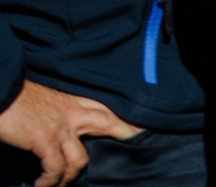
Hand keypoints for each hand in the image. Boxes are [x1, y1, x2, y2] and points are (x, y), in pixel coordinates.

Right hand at [0, 81, 141, 186]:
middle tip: (134, 147)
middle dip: (124, 134)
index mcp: (70, 102)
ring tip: (58, 185)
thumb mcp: (44, 103)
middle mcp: (71, 112)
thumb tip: (59, 133)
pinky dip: (50, 181)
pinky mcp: (45, 139)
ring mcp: (60, 126)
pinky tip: (41, 186)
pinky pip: (56, 168)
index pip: (104, 109)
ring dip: (69, 178)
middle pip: (107, 123)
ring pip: (80, 159)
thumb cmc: (15, 98)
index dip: (122, 120)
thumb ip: (58, 115)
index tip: (139, 129)